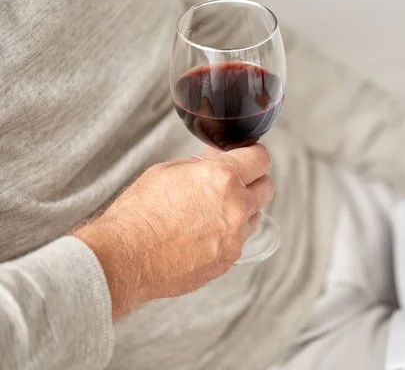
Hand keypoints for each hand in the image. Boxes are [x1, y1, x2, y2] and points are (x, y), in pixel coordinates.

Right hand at [74, 144, 273, 318]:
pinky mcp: (229, 260)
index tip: (246, 158)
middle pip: (267, 187)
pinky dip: (229, 234)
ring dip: (242, 210)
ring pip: (255, 216)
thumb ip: (202, 162)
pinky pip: (240, 240)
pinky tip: (202, 233)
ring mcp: (235, 237)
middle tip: (233, 182)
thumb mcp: (167, 172)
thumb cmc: (139, 214)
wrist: (125, 259)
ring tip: (210, 212)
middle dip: (253, 181)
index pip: (261, 158)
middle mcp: (236, 208)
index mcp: (222, 178)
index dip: (252, 155)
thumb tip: (219, 155)